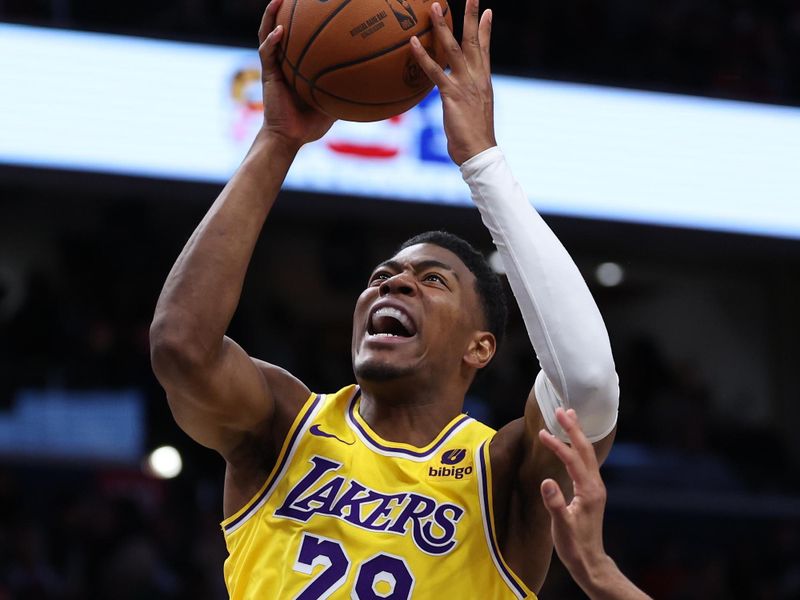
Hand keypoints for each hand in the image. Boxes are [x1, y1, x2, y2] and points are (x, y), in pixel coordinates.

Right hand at [257, 0, 335, 152]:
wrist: (289, 137)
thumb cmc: (309, 125)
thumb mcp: (333, 105)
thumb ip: (345, 93)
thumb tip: (369, 87)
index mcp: (296, 67)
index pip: (298, 39)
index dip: (301, 23)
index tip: (313, 7)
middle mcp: (283, 63)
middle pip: (281, 29)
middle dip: (284, 11)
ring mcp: (274, 67)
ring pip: (268, 34)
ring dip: (271, 16)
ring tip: (278, 0)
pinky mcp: (268, 75)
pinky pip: (267, 53)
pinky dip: (272, 41)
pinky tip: (280, 31)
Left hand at [409, 0, 495, 164]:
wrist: (479, 153)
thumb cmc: (474, 139)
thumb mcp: (474, 113)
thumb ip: (468, 100)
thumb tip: (458, 100)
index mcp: (483, 81)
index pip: (485, 49)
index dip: (485, 29)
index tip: (486, 11)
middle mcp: (477, 78)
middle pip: (474, 41)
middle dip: (471, 16)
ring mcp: (465, 85)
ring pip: (454, 48)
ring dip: (443, 26)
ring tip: (434, 6)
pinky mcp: (451, 95)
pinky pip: (434, 71)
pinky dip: (423, 55)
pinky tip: (413, 41)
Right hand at [538, 408, 609, 584]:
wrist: (590, 561)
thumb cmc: (574, 545)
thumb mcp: (562, 526)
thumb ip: (555, 504)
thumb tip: (546, 481)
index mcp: (588, 490)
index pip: (573, 460)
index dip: (558, 445)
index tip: (543, 433)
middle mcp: (595, 485)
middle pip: (586, 450)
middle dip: (574, 429)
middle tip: (562, 409)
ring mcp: (594, 488)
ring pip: (588, 454)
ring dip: (578, 435)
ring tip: (569, 417)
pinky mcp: (590, 491)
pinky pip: (585, 462)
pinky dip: (578, 447)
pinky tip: (573, 445)